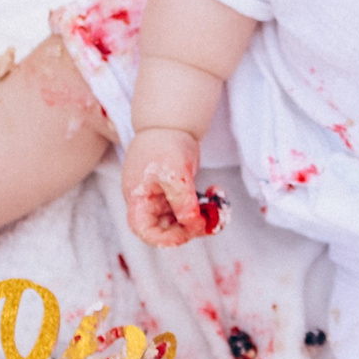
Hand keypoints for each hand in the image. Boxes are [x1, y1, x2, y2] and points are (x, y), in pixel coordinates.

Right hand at [123, 127, 205, 246]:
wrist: (170, 120)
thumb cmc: (165, 143)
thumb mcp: (175, 175)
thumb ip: (183, 203)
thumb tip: (193, 225)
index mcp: (139, 197)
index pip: (144, 230)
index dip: (164, 239)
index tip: (187, 234)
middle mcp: (148, 200)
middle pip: (166, 227)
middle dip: (191, 227)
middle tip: (211, 220)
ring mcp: (162, 195)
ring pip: (181, 218)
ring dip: (202, 216)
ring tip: (219, 204)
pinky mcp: (177, 189)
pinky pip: (190, 206)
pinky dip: (204, 205)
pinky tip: (216, 192)